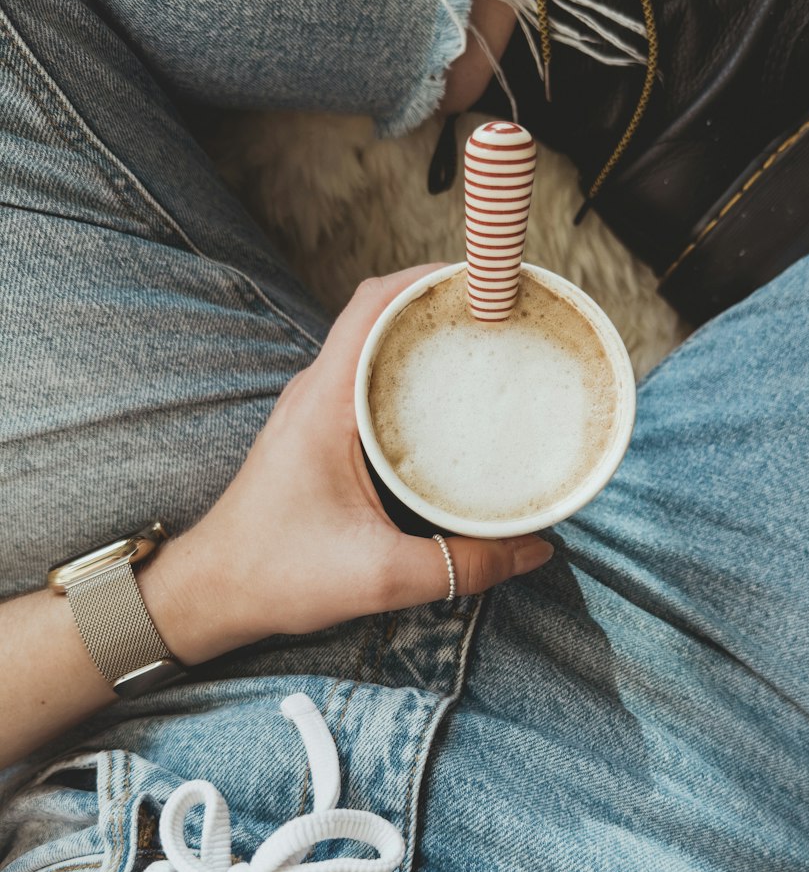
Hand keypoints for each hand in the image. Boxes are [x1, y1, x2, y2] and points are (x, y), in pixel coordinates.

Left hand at [143, 266, 553, 662]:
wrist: (211, 594)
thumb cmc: (276, 574)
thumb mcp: (379, 576)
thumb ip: (461, 565)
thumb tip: (534, 550)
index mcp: (324, 402)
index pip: (374, 303)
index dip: (430, 277)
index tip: (486, 280)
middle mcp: (316, 393)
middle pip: (382, 314)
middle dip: (442, 304)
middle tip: (503, 315)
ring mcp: (314, 411)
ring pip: (375, 349)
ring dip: (426, 339)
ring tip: (487, 348)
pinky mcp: (319, 435)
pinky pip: (369, 383)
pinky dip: (410, 376)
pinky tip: (449, 405)